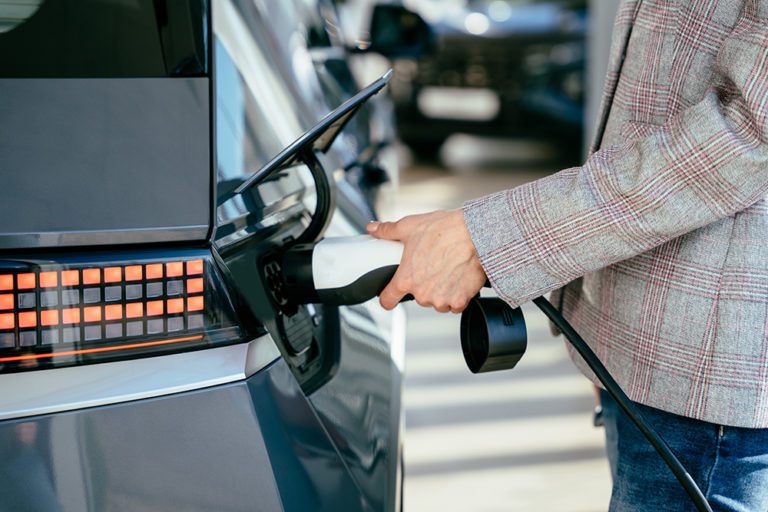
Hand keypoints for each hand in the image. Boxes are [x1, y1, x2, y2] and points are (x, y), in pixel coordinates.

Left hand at [367, 209, 486, 311]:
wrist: (475, 235)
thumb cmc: (445, 231)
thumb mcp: (410, 226)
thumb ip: (387, 231)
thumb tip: (373, 228)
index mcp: (406, 279)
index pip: (388, 300)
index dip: (387, 297)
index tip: (390, 295)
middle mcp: (422, 293)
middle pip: (417, 296)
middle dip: (423, 284)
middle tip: (431, 265)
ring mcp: (442, 300)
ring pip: (436, 301)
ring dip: (440, 290)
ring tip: (447, 269)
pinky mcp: (460, 301)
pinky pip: (454, 304)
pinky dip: (456, 294)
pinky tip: (458, 277)